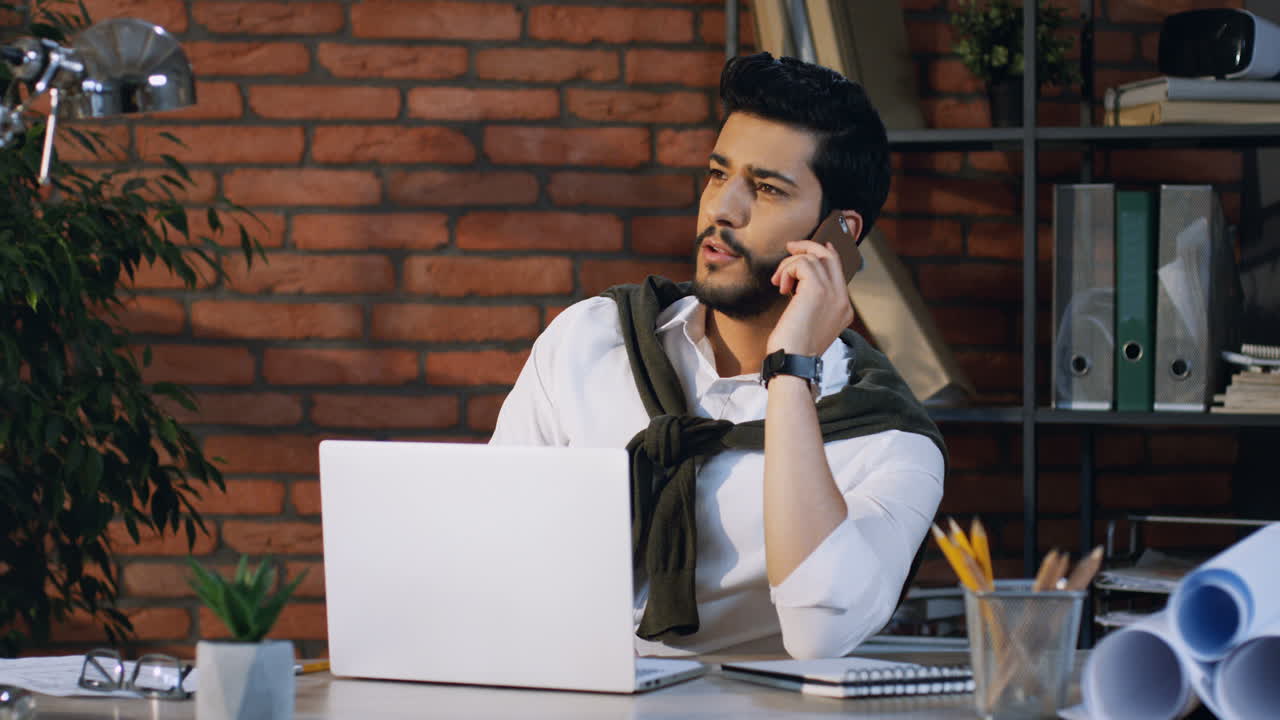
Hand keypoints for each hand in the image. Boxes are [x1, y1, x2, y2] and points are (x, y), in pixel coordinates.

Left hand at [766, 240, 853, 356]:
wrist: (792, 361)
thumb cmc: (793, 348)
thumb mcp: (809, 323)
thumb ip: (812, 302)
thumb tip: (798, 283)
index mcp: (844, 308)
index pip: (838, 270)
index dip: (823, 254)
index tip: (805, 249)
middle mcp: (842, 299)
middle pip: (831, 257)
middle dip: (809, 247)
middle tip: (790, 247)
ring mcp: (833, 293)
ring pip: (813, 258)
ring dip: (789, 265)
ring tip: (779, 283)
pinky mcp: (817, 289)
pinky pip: (802, 263)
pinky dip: (787, 269)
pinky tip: (781, 287)